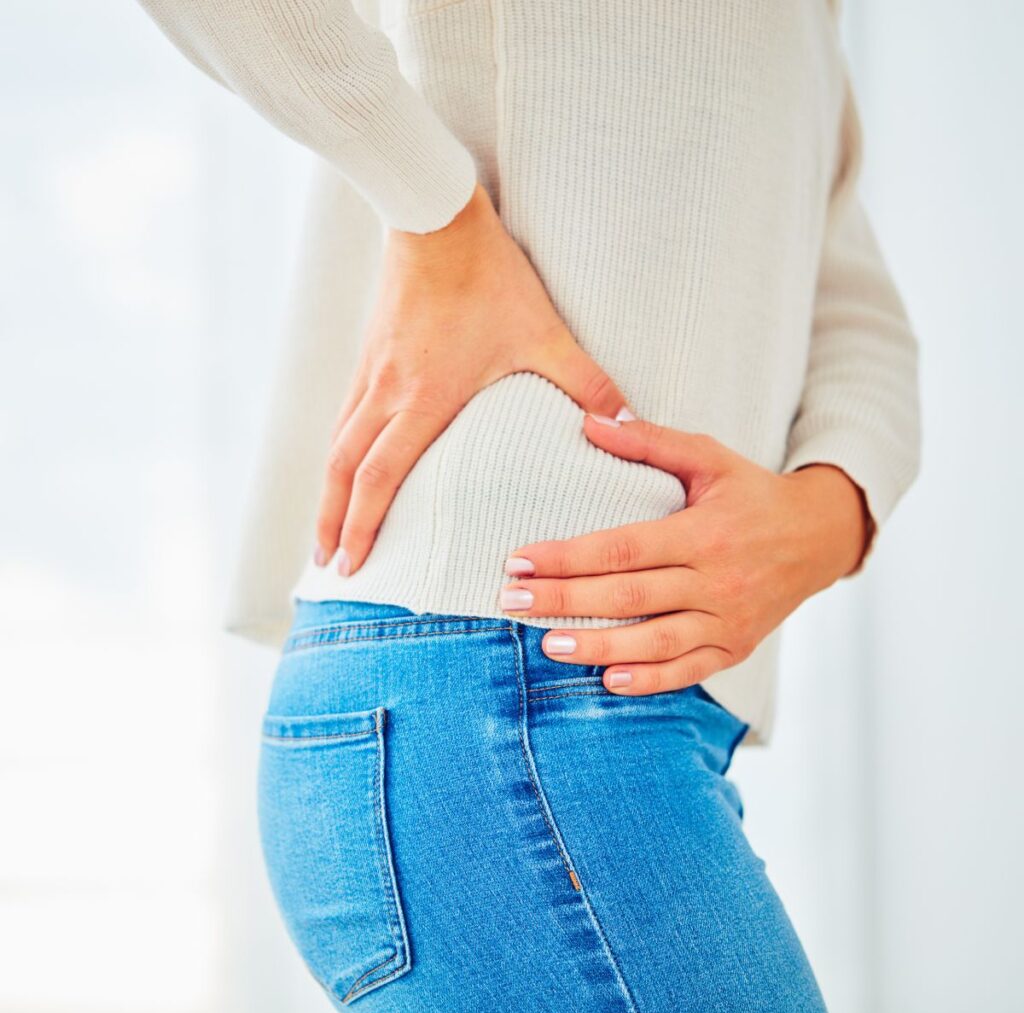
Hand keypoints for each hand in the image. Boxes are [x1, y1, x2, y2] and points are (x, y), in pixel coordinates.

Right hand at [313, 183, 630, 574]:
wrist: (435, 216)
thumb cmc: (487, 275)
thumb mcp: (544, 332)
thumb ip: (586, 382)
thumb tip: (627, 423)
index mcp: (424, 399)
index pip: (380, 477)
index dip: (363, 526)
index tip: (351, 564)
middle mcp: (386, 392)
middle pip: (343, 471)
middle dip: (333, 522)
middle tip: (327, 562)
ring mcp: (371, 372)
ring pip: (336, 444)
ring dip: (328, 491)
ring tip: (326, 526)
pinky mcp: (370, 353)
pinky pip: (344, 414)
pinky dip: (338, 451)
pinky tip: (343, 463)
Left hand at [500, 414, 871, 694]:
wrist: (819, 537)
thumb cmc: (752, 493)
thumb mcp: (710, 457)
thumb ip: (650, 441)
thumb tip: (590, 420)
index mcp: (705, 532)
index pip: (623, 547)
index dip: (568, 556)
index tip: (520, 558)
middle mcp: (717, 580)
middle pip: (629, 596)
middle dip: (565, 601)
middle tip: (512, 602)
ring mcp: (729, 620)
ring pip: (656, 642)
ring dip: (598, 646)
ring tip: (546, 646)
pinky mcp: (736, 647)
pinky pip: (690, 671)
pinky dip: (652, 680)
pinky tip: (610, 680)